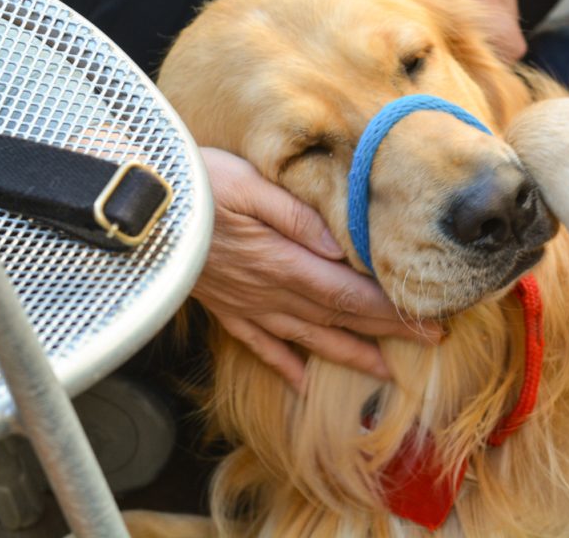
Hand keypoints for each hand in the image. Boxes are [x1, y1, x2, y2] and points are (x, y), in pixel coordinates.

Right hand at [194, 148, 441, 390]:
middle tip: (432, 342)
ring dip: (350, 356)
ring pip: (308, 339)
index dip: (391, 312)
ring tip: (384, 374)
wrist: (137, 211)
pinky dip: (285, 366)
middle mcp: (270, 292)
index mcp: (283, 262)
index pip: (350, 295)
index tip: (430, 319)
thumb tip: (345, 244)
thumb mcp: (252, 185)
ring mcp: (247, 305)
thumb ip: (301, 216)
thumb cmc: (196, 187)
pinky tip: (302, 383)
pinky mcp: (224, 308)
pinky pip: (260, 345)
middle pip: (339, 319)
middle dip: (387, 333)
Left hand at [343, 0, 524, 60]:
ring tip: (450, 6)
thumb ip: (433, 29)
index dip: (489, 62)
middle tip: (452, 42)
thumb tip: (442, 59)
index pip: (511, 50)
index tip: (464, 65)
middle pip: (511, 31)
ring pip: (507, 4)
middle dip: (488, 42)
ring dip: (487, 13)